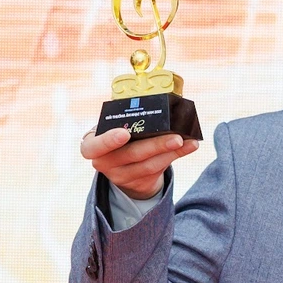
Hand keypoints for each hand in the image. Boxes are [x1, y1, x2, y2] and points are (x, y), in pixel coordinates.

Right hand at [81, 125, 196, 201]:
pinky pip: (159, 170)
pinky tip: (190, 146)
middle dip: (155, 145)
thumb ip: (126, 116)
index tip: (124, 133)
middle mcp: (104, 162)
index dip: (107, 141)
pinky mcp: (139, 182)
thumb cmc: (118, 132)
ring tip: (185, 140)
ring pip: (148, 165)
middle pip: (130, 155)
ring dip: (170, 152)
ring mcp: (121, 176)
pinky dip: (176, 155)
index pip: (92, 147)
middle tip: (175, 137)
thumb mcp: (114, 125)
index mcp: (92, 145)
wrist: (122, 161)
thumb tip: (156, 100)